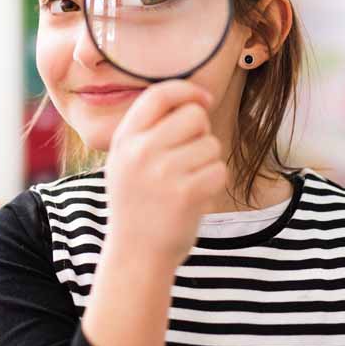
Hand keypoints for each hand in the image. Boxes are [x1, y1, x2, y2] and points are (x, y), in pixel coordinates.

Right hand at [103, 79, 227, 267]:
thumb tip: (194, 99)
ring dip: (208, 162)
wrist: (136, 255)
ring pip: (211, 144)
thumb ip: (148, 130)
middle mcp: (140, 152)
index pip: (159, 94)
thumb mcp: (125, 161)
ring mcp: (163, 172)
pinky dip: (215, 182)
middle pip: (193, 115)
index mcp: (125, 139)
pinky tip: (197, 196)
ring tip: (188, 182)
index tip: (204, 99)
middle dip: (201, 132)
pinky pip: (219, 169)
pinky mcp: (186, 194)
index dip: (187, 90)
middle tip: (190, 156)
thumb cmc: (138, 204)